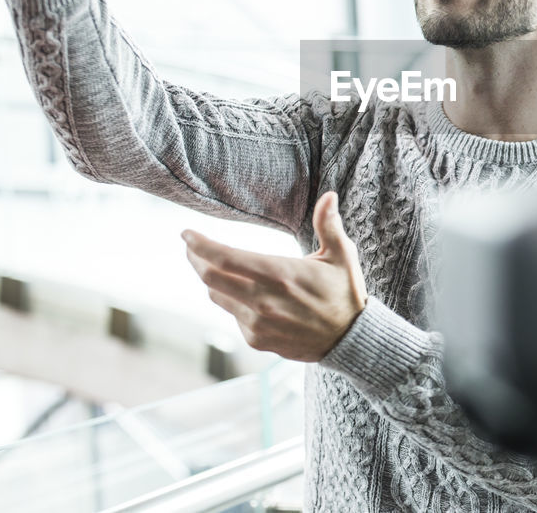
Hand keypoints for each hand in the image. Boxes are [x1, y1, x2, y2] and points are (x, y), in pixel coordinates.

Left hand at [183, 191, 368, 361]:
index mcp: (280, 274)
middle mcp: (263, 300)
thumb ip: (329, 225)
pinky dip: (231, 300)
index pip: (226, 258)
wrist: (350, 340)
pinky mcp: (257, 339)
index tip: (186, 233)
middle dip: (195, 258)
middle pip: (210, 278)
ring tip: (215, 266)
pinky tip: (245, 293)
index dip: (200, 245)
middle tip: (191, 246)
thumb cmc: (345, 293)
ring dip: (212, 279)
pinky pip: (232, 314)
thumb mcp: (342, 256)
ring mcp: (258, 323)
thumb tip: (329, 195)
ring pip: (217, 296)